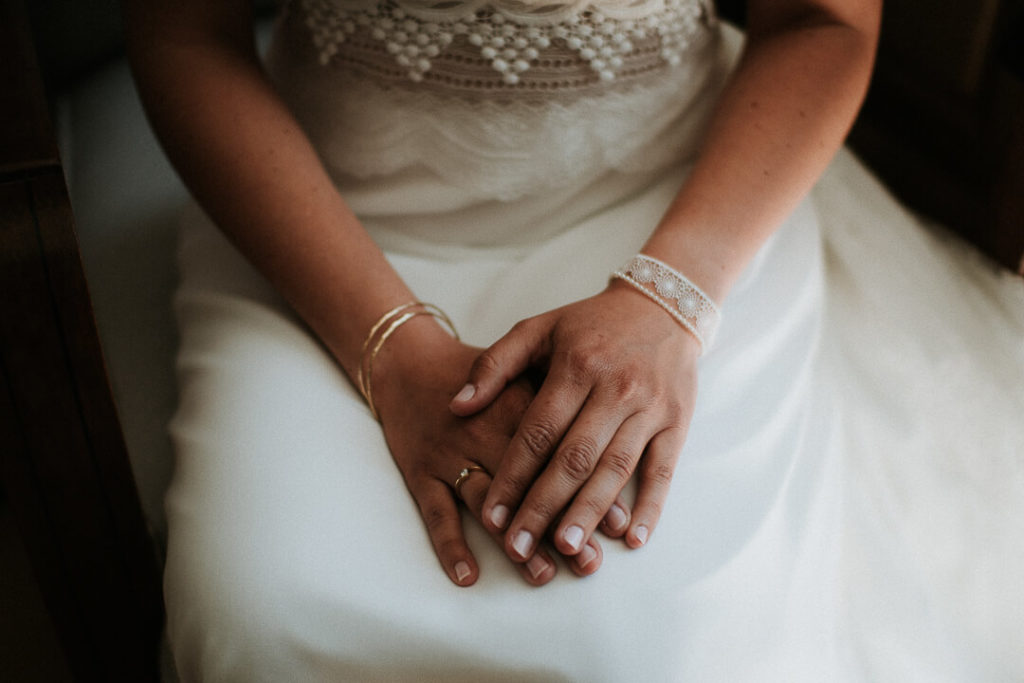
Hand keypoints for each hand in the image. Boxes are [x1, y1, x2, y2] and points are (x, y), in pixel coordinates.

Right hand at [370, 318, 607, 586]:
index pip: (561, 452)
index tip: (618, 525)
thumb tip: (614, 440)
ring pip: (488, 502)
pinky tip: (468, 575)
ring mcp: (450, 453)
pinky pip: (435, 512)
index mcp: (518, 404)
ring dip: (516, 539)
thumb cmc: (482, 372)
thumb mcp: (524, 367)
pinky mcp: (420, 470)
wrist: (408, 359)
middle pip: (529, 484)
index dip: (590, 490)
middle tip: (588, 562)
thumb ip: (564, 401)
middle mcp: (486, 430)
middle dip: (560, 524)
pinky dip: (450, 545)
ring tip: (542, 573)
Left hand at [450, 282, 698, 565]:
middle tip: (519, 547)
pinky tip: (632, 539)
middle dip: (543, 506)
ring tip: (565, 548)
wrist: (663, 305)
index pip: (538, 431)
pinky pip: (664, 470)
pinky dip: (650, 506)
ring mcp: (649, 408)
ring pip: (615, 469)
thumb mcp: (539, 329)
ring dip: (590, 512)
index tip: (491, 515)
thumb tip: (456, 407)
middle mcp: (614, 389)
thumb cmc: (591, 324)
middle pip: (574, 458)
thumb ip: (494, 366)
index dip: (513, 476)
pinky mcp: (678, 422)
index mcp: (576, 366)